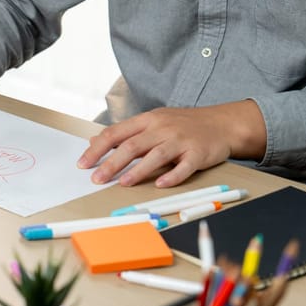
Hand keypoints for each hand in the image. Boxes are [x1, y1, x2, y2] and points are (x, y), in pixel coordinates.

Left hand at [77, 100, 266, 187]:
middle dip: (111, 163)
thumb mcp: (152, 122)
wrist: (222, 122)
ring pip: (156, 155)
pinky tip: (160, 184)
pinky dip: (172, 176)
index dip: (97, 149)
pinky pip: (184, 166)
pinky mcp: (198, 153)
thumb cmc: (182, 124)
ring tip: (123, 183)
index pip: (115, 133)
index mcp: (147, 120)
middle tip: (97, 179)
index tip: (83, 164)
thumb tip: (94, 141)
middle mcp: (162, 128)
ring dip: (138, 170)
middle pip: (132, 146)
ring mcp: (181, 140)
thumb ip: (125, 133)